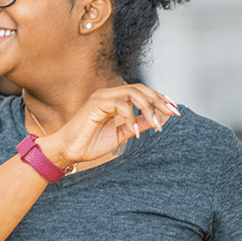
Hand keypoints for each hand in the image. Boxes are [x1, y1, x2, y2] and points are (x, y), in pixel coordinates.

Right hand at [34, 84, 179, 166]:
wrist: (68, 151)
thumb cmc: (89, 143)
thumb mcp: (120, 134)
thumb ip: (136, 125)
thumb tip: (156, 119)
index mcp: (114, 100)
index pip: (141, 92)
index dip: (159, 98)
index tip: (173, 109)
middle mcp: (108, 94)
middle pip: (140, 88)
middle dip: (159, 100)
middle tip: (172, 113)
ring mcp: (101, 98)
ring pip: (132, 93)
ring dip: (148, 108)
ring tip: (155, 124)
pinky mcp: (95, 105)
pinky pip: (120, 105)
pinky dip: (131, 117)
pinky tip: (135, 131)